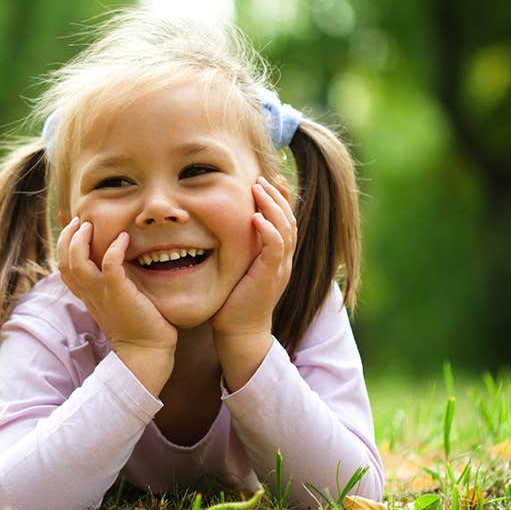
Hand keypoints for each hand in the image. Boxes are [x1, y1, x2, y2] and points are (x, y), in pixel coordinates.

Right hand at [57, 217, 176, 392]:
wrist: (147, 351)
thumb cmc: (138, 325)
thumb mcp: (117, 302)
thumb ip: (112, 284)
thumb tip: (117, 264)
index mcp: (87, 295)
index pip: (64, 268)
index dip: (64, 246)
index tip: (76, 229)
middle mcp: (90, 294)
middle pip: (63, 262)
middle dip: (67, 238)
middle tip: (79, 221)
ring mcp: (102, 294)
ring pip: (76, 263)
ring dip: (80, 240)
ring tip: (90, 225)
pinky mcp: (119, 294)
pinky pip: (110, 266)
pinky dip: (113, 249)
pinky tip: (123, 238)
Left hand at [210, 177, 295, 385]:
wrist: (238, 331)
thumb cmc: (232, 301)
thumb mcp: (237, 267)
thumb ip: (239, 247)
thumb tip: (221, 226)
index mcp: (276, 256)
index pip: (285, 221)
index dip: (280, 199)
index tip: (269, 179)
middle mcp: (283, 260)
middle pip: (289, 220)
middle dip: (277, 196)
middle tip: (262, 179)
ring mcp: (280, 268)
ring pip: (285, 229)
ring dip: (273, 206)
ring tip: (259, 188)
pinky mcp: (270, 277)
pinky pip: (275, 249)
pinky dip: (269, 231)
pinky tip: (257, 217)